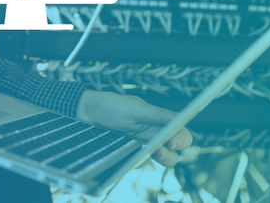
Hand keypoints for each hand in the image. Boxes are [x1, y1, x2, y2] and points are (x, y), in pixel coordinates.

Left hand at [77, 90, 191, 166]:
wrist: (87, 112)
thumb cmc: (111, 106)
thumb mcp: (136, 108)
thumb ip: (159, 115)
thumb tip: (181, 118)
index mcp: (160, 121)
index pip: (181, 134)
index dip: (182, 140)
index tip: (172, 142)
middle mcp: (154, 135)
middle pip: (173, 152)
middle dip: (169, 155)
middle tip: (158, 151)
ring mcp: (142, 146)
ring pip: (158, 161)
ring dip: (155, 160)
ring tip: (145, 152)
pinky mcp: (130, 155)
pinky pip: (139, 164)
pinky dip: (136, 161)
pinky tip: (129, 155)